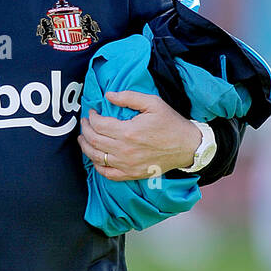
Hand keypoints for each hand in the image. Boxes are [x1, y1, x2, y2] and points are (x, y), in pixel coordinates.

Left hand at [79, 91, 199, 179]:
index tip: (92, 112)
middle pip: (94, 140)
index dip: (92, 117)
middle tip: (85, 123)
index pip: (99, 124)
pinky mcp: (131, 174)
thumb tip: (108, 95)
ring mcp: (127, 165)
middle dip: (85, 129)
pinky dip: (97, 166)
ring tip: (83, 138)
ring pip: (96, 157)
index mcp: (128, 131)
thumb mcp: (153, 103)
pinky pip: (107, 173)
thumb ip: (128, 97)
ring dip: (86, 147)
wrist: (187, 147)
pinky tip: (95, 157)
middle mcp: (124, 150)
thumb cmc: (170, 123)